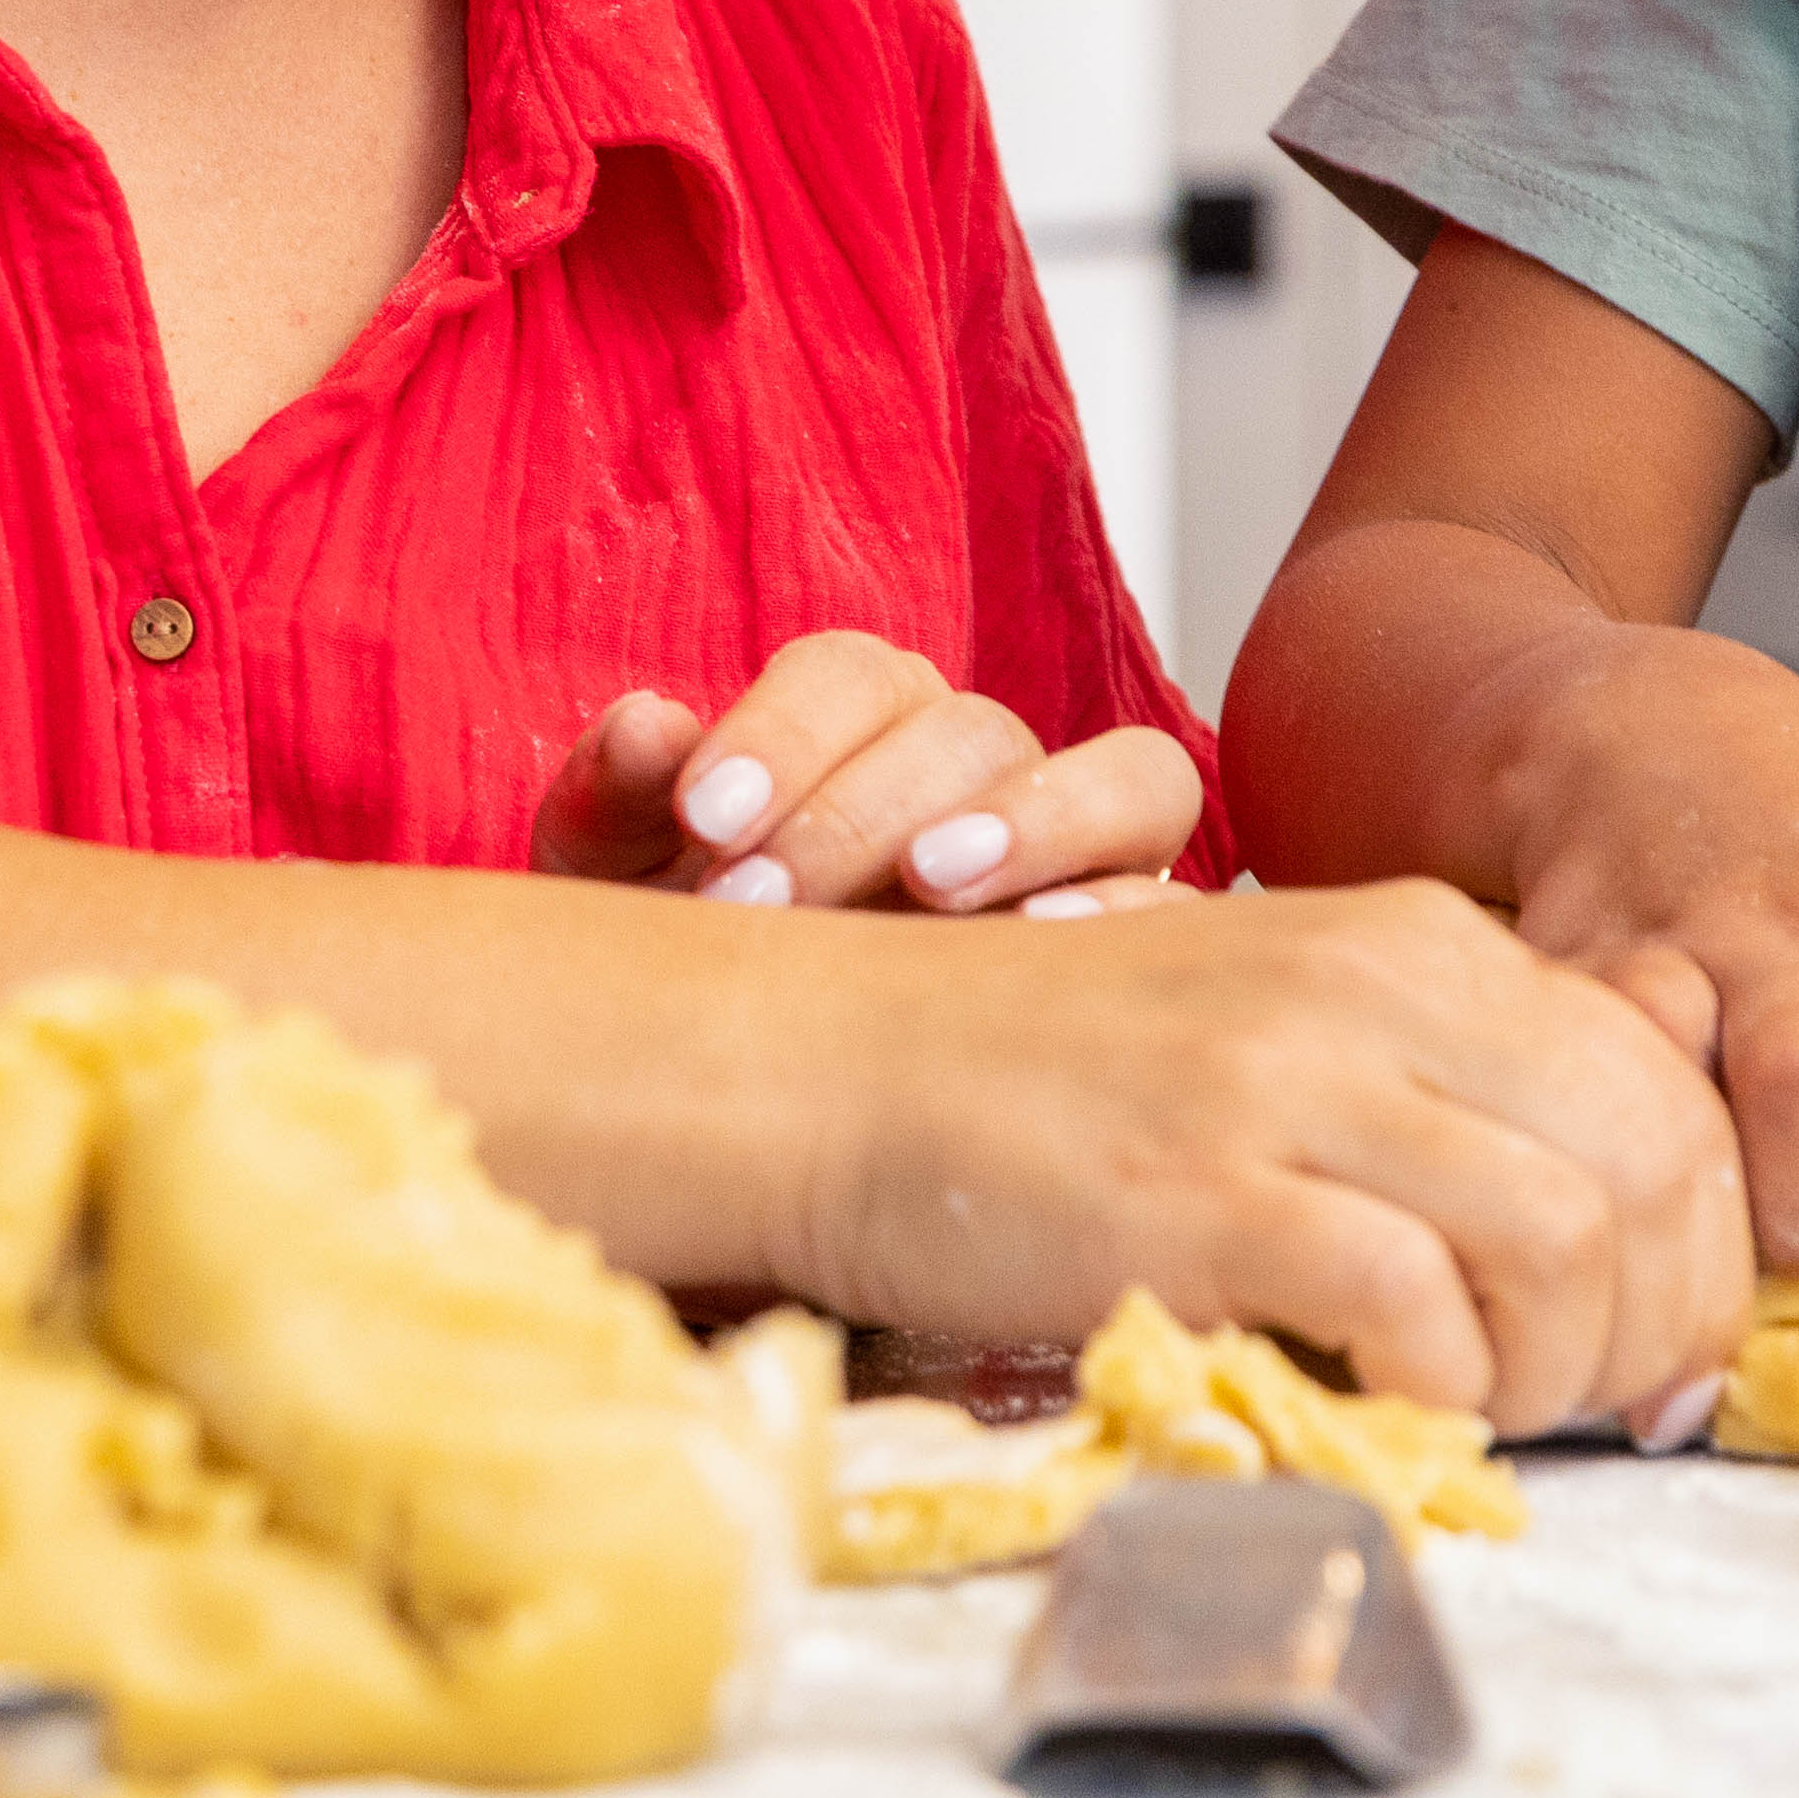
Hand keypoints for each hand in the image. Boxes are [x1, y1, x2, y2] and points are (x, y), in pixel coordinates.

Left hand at [528, 635, 1201, 917]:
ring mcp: (1082, 856)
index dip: (785, 729)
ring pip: (1126, 780)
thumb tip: (645, 725)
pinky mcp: (1141, 949)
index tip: (705, 815)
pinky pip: (1180, 906)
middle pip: (974, 731)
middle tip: (764, 899)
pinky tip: (1050, 942)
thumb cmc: (691, 979)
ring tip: (932, 882)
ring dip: (1037, 818)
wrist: (743, 1119)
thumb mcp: (620, 898)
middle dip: (865, 807)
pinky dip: (1128, 906)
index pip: (853, 678)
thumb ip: (618, 805)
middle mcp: (984, 773)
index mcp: (864, 727)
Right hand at [780, 875, 1754, 1439]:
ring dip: (1559, 1370)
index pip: (1671, 1089)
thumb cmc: (1043, 1078)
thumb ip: (1429, 1098)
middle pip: (1659, 1163)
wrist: (826, 1067)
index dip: (1705, 1244)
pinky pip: (1416, 1306)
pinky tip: (1378, 1405)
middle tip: (1595, 1408)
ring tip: (1485, 1412)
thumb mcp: (1277, 1031)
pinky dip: (1436, 1390)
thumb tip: (1591, 1247)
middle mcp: (1377, 988)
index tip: (1653, 1346)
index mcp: (1415, 944)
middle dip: (1665, 1322)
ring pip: (1568, 1237)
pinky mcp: (1200, 1194)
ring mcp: (1288, 1085)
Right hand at [1475, 631, 1798, 1456]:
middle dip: (1793, 1245)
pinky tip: (1553, 1164)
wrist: (1682, 743)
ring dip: (1667, 1200)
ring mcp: (1674, 957)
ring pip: (1666, 1106)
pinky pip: (1551, 1077)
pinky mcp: (1558, 959)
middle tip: (1772, 1290)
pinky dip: (1554, 1142)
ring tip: (1664, 1236)